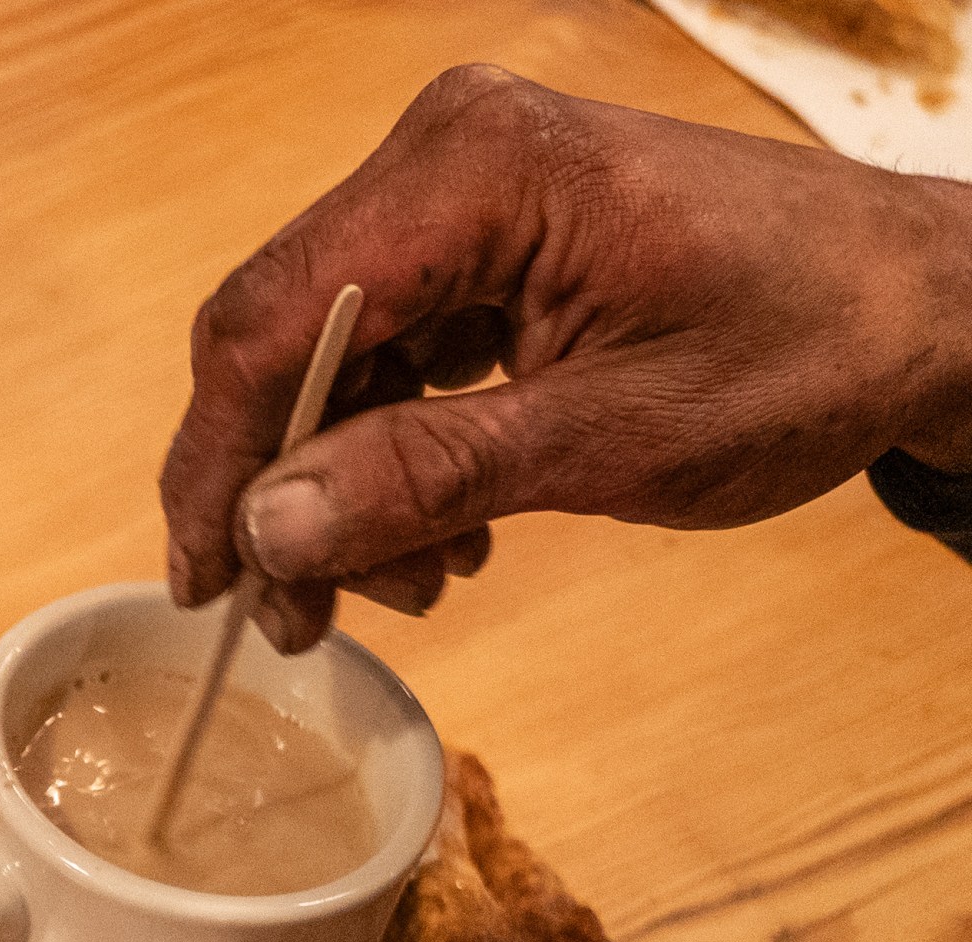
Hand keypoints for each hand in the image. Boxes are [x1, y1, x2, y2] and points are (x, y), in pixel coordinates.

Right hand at [160, 66, 971, 652]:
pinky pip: (382, 347)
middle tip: (306, 617)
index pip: (276, 322)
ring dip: (342, 486)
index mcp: (479, 172)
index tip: (211, 586)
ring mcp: (460, 187)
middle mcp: (447, 154)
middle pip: (283, 337)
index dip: (221, 463)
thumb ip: (428, 475)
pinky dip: (389, 448)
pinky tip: (441, 525)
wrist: (924, 306)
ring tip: (416, 581)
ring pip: (323, 356)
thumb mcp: (616, 438)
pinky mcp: (480, 229)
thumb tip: (271, 527)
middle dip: (285, 489)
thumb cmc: (811, 349)